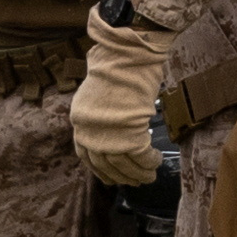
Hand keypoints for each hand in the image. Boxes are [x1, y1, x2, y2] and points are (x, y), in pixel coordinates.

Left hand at [69, 14, 171, 191]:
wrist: (127, 55)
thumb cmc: (117, 67)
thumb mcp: (99, 94)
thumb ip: (102, 115)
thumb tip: (113, 129)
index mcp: (80, 120)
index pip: (85, 154)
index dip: (99, 168)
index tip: (109, 176)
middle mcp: (89, 130)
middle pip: (105, 163)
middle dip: (121, 175)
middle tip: (134, 181)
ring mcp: (108, 134)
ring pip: (123, 164)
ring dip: (138, 173)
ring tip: (149, 175)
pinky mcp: (129, 134)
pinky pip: (141, 157)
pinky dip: (149, 162)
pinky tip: (156, 162)